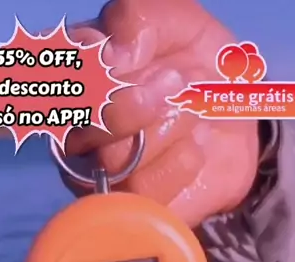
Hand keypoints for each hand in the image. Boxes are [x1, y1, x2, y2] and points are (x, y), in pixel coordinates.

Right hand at [62, 0, 260, 227]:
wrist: (240, 121)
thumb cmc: (196, 64)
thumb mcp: (177, 20)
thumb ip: (138, 19)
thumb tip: (113, 55)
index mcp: (74, 78)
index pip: (54, 80)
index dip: (93, 71)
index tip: (132, 56)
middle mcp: (76, 131)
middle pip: (80, 126)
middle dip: (134, 103)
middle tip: (176, 83)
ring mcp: (101, 176)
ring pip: (113, 161)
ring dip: (166, 128)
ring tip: (192, 113)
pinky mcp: (133, 209)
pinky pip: (143, 195)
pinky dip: (179, 163)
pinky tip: (195, 149)